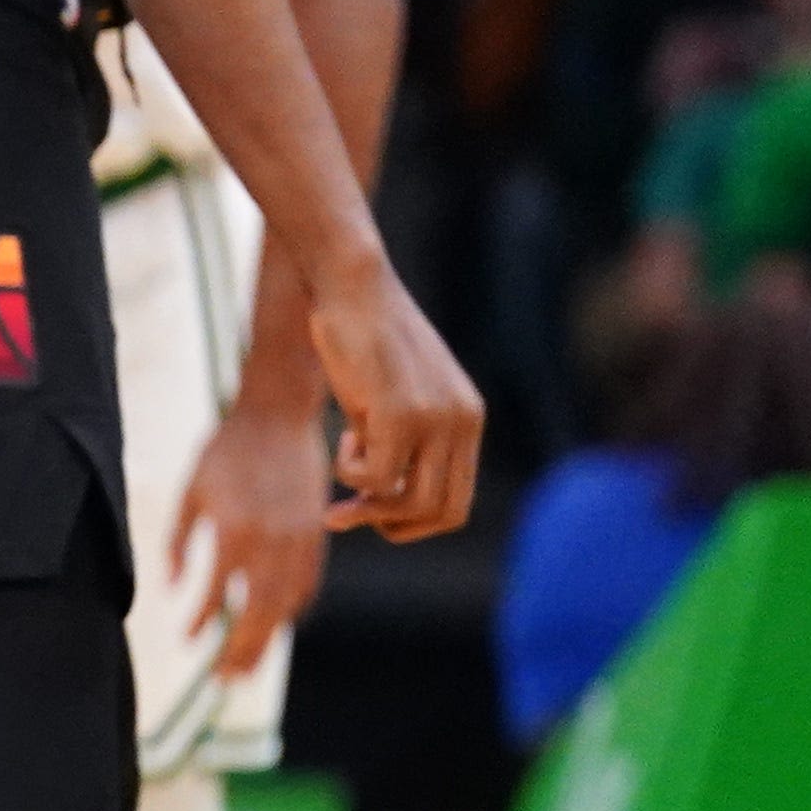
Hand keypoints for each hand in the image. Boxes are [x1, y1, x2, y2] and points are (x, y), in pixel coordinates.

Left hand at [170, 397, 330, 685]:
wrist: (277, 414)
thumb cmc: (224, 452)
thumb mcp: (190, 493)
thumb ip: (178, 543)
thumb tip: (173, 592)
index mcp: (234, 530)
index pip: (217, 594)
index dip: (202, 622)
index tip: (188, 643)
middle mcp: (271, 540)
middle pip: (258, 613)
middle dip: (241, 651)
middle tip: (224, 680)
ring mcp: (300, 538)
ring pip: (286, 605)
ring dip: (267, 640)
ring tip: (248, 668)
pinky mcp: (318, 533)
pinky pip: (308, 583)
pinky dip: (292, 610)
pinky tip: (275, 624)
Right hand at [302, 256, 482, 543]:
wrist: (353, 287)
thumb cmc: (363, 338)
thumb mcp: (393, 397)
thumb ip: (399, 441)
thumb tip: (377, 498)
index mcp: (468, 419)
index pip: (457, 503)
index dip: (413, 522)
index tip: (371, 508)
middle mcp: (462, 422)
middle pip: (442, 513)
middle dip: (390, 523)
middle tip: (346, 512)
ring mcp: (436, 419)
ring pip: (410, 502)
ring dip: (366, 500)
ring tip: (344, 460)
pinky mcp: (402, 413)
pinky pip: (375, 478)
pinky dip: (349, 471)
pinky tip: (342, 431)